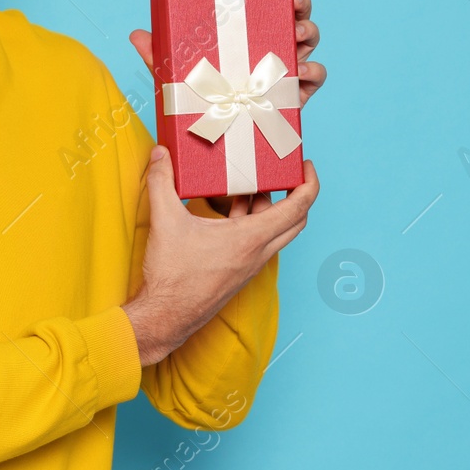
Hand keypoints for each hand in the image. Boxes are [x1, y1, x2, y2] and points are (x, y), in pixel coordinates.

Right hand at [122, 145, 318, 366]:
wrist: (166, 317)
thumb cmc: (172, 276)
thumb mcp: (165, 220)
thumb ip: (161, 182)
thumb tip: (160, 153)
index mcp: (250, 238)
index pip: (298, 208)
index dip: (309, 183)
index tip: (305, 165)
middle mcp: (257, 253)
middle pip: (294, 220)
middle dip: (293, 193)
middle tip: (283, 173)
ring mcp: (250, 265)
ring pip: (275, 231)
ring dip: (268, 207)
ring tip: (249, 184)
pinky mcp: (239, 272)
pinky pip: (258, 242)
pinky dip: (253, 222)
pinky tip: (231, 210)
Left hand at [128, 0, 325, 104]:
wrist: (219, 139)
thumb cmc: (202, 100)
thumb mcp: (179, 78)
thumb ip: (160, 56)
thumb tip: (136, 34)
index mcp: (248, 33)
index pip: (262, 0)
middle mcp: (272, 43)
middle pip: (295, 12)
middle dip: (298, 2)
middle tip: (291, 3)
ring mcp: (288, 66)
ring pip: (309, 38)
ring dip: (308, 31)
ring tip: (295, 35)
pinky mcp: (299, 92)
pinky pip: (316, 76)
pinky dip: (313, 69)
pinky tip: (300, 71)